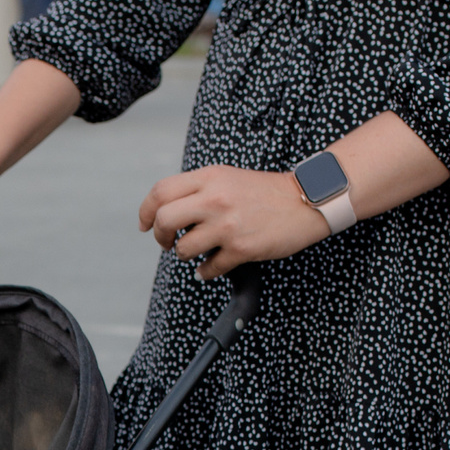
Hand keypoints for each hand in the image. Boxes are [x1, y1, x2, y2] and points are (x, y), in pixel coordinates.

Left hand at [137, 164, 329, 280]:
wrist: (304, 200)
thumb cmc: (265, 192)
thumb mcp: (227, 178)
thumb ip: (198, 189)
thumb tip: (167, 211)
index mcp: (209, 178)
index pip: (161, 192)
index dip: (146, 211)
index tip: (145, 224)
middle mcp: (215, 199)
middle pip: (164, 220)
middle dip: (160, 236)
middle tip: (168, 241)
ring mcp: (227, 225)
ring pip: (183, 249)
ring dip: (185, 255)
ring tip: (197, 251)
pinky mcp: (241, 248)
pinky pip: (209, 268)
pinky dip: (206, 272)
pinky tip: (211, 267)